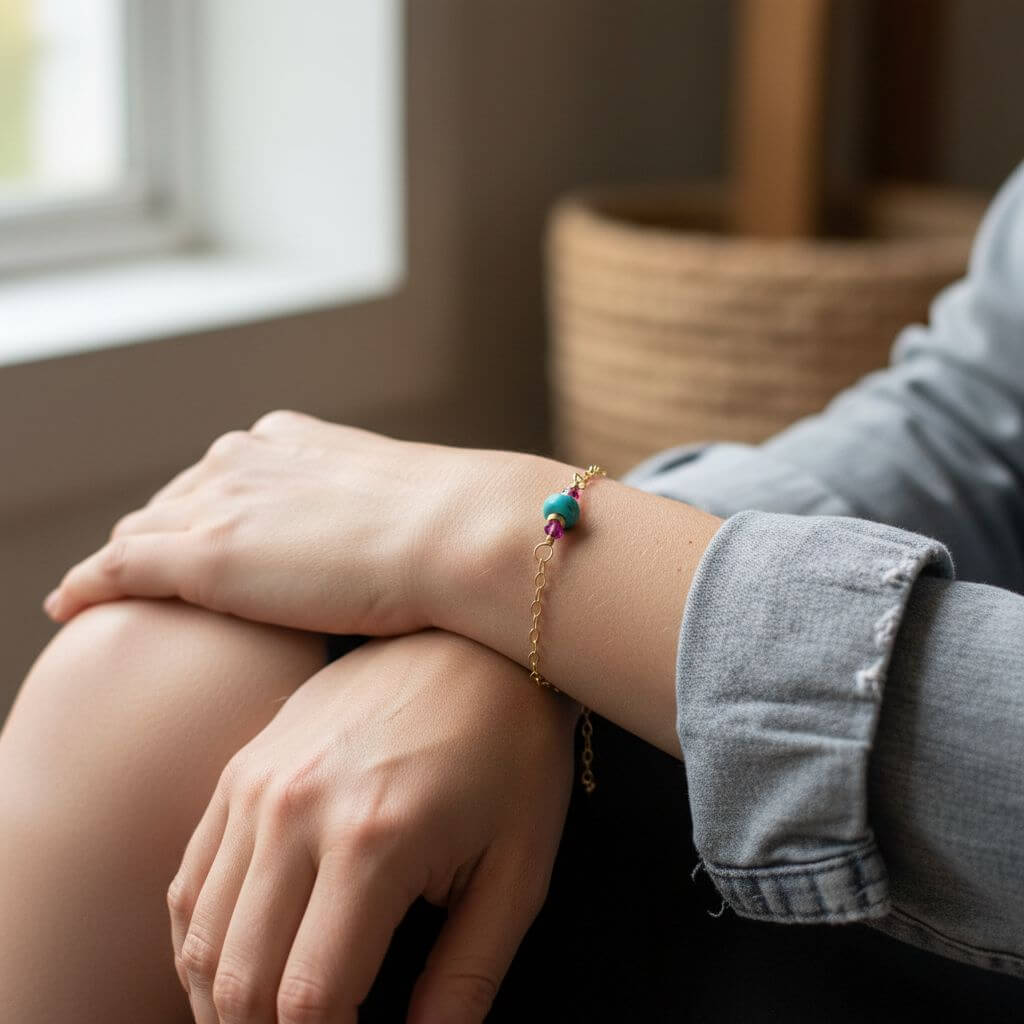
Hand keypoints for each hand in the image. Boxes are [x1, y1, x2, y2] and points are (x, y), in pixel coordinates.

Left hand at [42, 410, 531, 635]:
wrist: (459, 533)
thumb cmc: (452, 531)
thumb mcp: (399, 506)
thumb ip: (368, 517)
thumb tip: (380, 550)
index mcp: (290, 440)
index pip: (219, 477)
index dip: (202, 514)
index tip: (199, 546)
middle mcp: (244, 458)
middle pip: (172, 502)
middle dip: (158, 539)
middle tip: (145, 582)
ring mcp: (221, 504)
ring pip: (141, 534)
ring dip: (122, 565)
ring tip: (106, 597)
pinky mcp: (205, 555)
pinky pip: (118, 569)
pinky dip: (87, 587)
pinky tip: (67, 606)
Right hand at [168, 629, 577, 1023]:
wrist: (476, 642)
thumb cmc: (512, 752)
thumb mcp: (517, 871)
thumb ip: (465, 979)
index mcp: (372, 842)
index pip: (307, 1002)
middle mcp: (295, 810)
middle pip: (239, 980)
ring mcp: (257, 782)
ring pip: (200, 934)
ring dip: (222, 1001)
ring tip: (269, 1022)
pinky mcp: (243, 764)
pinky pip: (190, 875)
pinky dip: (202, 939)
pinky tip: (238, 962)